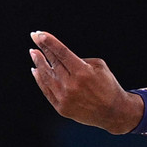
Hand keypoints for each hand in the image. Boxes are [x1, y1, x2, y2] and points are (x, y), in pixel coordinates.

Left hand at [29, 31, 143, 133]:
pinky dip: (40, 80)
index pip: (61, 53)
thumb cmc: (108, 85)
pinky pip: (46, 91)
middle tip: (34, 38)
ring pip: (46, 76)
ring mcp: (64, 98)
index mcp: (83, 72)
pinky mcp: (61, 108)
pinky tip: (36, 70)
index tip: (38, 34)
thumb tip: (60, 58)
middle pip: (52, 63)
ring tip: (33, 52)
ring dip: (38, 63)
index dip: (49, 42)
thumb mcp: (100, 67)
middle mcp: (71, 85)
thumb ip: (79, 60)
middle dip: (42, 49)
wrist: (113, 112)